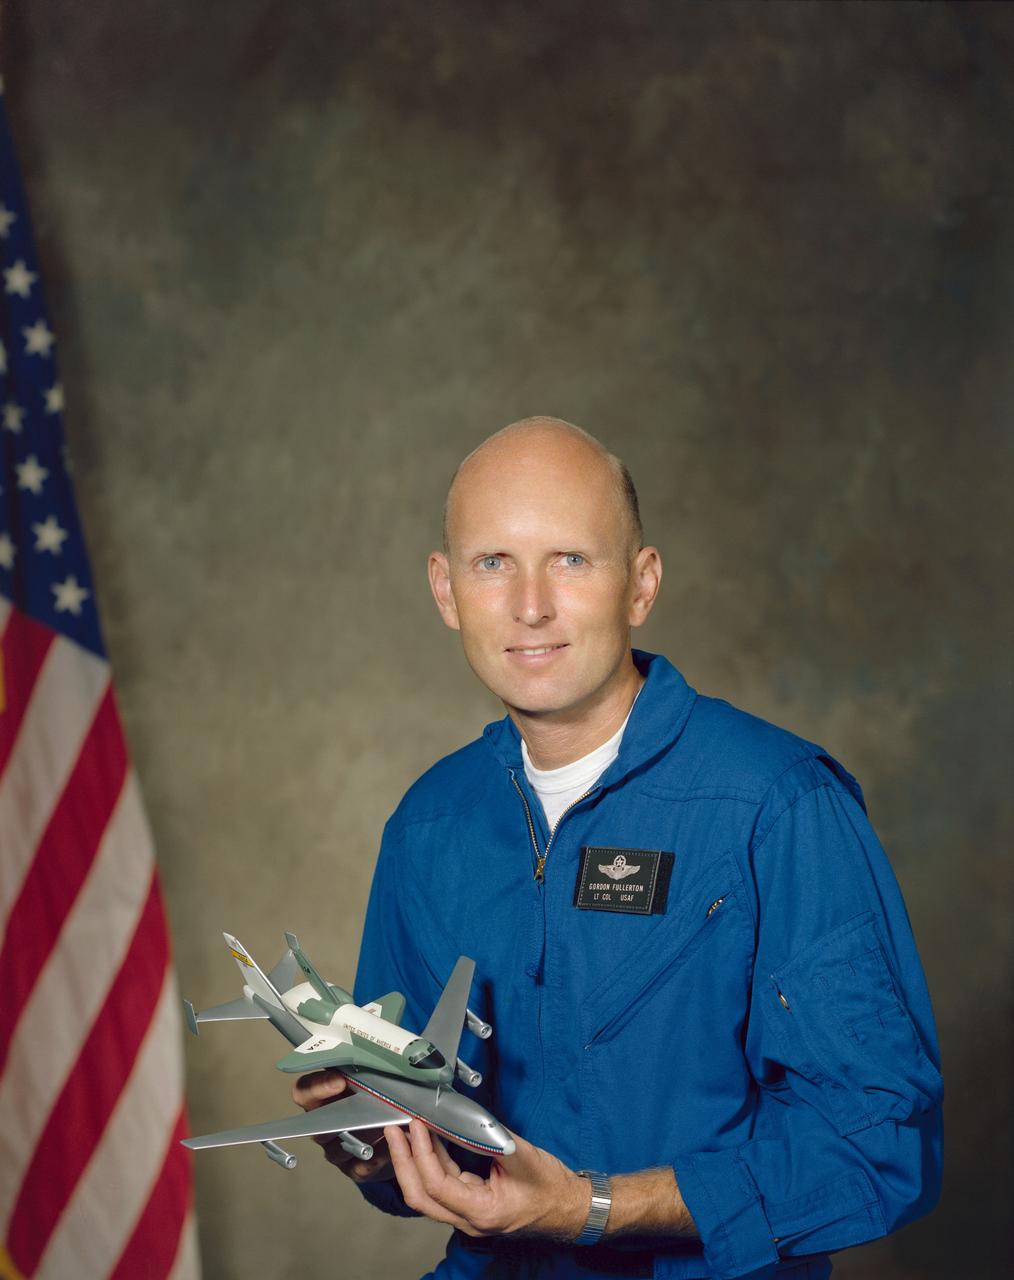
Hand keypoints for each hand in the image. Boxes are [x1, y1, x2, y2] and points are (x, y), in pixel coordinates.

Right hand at [291, 1068, 394, 1182]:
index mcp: (322, 1097)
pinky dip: (373, 1159)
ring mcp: (335, 1149)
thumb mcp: (370, 1077)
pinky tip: (387, 1148)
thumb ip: (367, 1071)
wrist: (392, 1127)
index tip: (339, 1080)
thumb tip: (377, 1062)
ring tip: (383, 1126)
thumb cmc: (376, 1096)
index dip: (317, 1087)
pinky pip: (357, 1168)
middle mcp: (323, 1125)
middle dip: (343, 1117)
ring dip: (361, 1138)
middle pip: (318, 1126)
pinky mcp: (352, 1168)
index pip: (304, 1091)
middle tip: (363, 1108)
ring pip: (339, 1149)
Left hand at [385, 1119, 588, 1240]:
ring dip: (412, 1162)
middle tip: (394, 1130)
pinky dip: (430, 1163)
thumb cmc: (552, 1187)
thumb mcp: (520, 1156)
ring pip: (427, 1194)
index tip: (416, 1125)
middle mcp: (469, 1221)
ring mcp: (468, 1216)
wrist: (569, 1208)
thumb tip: (454, 1119)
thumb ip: (486, 1139)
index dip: (421, 1153)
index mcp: (482, 1212)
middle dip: (402, 1162)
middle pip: (421, 1197)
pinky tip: (426, 1141)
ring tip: (404, 1132)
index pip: (437, 1185)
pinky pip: (441, 1187)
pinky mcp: (470, 1205)